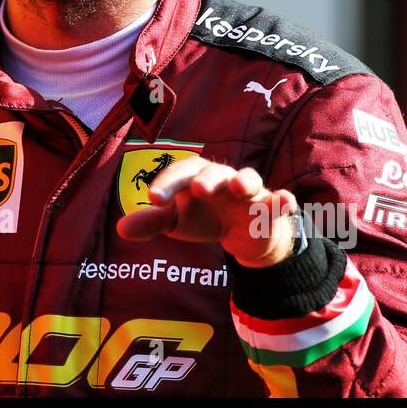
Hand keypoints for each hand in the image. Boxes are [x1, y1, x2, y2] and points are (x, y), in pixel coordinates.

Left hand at [115, 155, 299, 267]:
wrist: (243, 235)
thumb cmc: (204, 217)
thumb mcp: (176, 222)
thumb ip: (151, 222)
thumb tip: (121, 228)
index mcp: (196, 177)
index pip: (180, 174)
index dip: (167, 184)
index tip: (153, 199)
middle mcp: (222, 179)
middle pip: (214, 172)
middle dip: (207, 179)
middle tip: (197, 189)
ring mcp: (249, 192)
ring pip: (249, 179)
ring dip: (245, 181)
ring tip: (241, 188)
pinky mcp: (269, 207)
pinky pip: (278, 201)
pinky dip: (282, 201)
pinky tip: (285, 201)